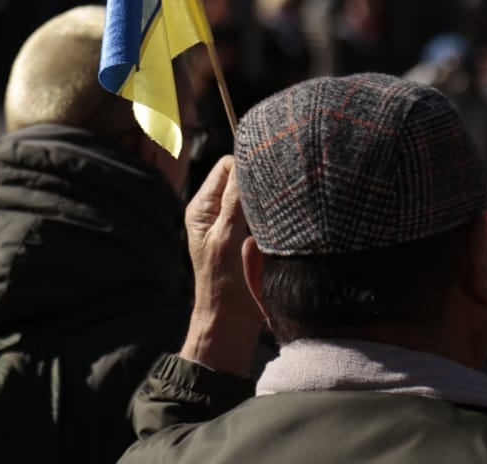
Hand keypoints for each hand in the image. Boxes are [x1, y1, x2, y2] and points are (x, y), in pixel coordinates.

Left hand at [180, 155, 263, 375]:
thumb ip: (235, 201)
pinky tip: (282, 224)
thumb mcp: (227, 238)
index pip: (227, 167)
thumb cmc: (223, 284)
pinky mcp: (251, 238)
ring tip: (279, 212)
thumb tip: (245, 162)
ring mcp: (235, 224)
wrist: (232, 323)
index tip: (266, 178)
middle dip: (260, 183)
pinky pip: (265, 215)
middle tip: (277, 193)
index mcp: (203, 207)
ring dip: (267, 201)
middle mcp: (218, 211)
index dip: (246, 167)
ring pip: (256, 196)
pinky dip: (273, 216)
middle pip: (242, 178)